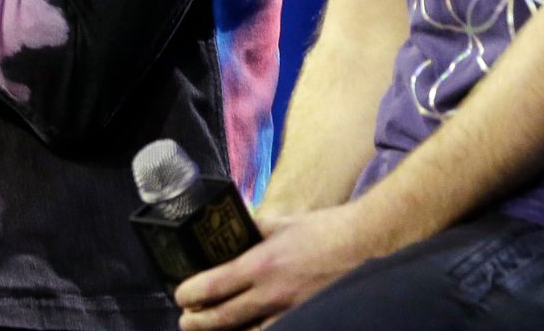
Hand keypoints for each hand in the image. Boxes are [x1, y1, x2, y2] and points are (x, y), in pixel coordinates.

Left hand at [174, 204, 387, 329]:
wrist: (363, 246)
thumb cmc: (322, 231)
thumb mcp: (278, 223)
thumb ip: (251, 228)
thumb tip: (231, 229)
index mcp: (260, 265)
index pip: (213, 287)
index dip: (190, 295)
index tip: (180, 296)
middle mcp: (271, 294)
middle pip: (223, 319)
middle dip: (198, 323)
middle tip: (186, 320)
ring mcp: (290, 311)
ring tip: (209, 330)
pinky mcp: (308, 318)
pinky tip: (246, 330)